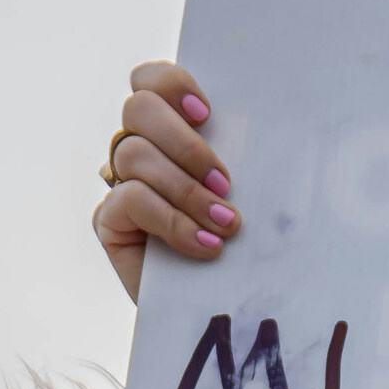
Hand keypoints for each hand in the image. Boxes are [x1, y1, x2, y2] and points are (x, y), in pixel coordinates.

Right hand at [93, 61, 236, 299]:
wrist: (224, 308)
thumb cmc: (246, 246)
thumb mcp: (253, 193)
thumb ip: (246, 155)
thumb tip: (278, 127)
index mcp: (172, 129)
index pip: (150, 80)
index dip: (171, 83)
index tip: (207, 112)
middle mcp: (140, 148)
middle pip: (138, 108)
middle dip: (185, 142)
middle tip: (225, 181)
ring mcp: (120, 183)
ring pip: (134, 153)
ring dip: (186, 189)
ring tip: (225, 224)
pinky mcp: (110, 221)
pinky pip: (130, 199)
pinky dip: (173, 221)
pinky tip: (206, 246)